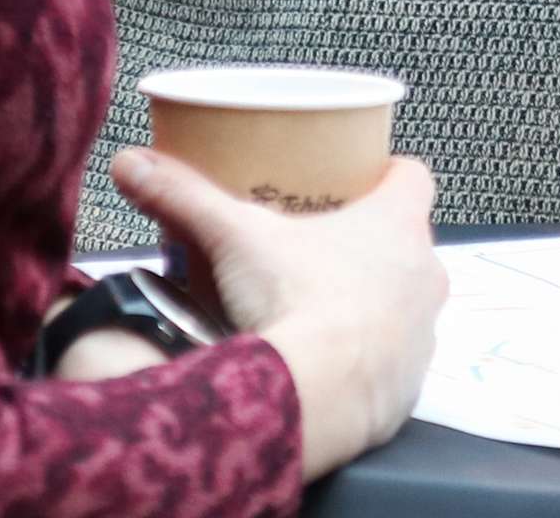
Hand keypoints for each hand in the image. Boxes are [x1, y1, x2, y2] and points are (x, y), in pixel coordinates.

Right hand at [111, 147, 445, 480]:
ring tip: (319, 306)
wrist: (315, 396)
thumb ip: (184, 196)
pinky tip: (328, 362)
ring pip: (404, 304)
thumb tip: (135, 164)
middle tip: (321, 245)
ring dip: (373, 304)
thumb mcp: (233, 236)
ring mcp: (424, 333)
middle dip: (370, 244)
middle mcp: (425, 274)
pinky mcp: (409, 385)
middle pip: (407, 243)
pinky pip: (395, 363)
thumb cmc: (294, 303)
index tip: (362, 176)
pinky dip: (367, 360)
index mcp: (397, 223)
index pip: (412, 176)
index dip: (387, 173)